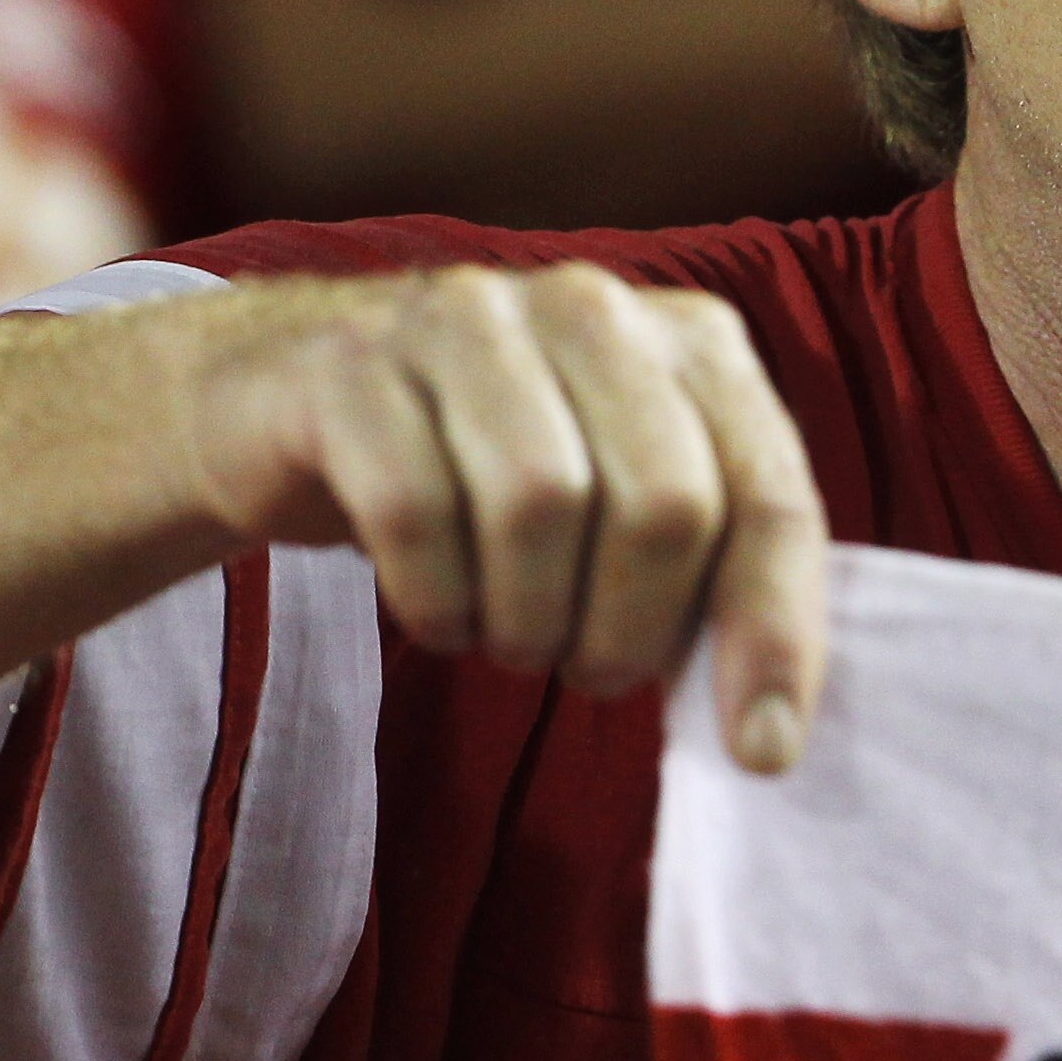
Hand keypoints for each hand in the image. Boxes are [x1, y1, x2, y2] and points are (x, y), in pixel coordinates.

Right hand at [174, 266, 829, 762]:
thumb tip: (765, 732)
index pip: (770, 495)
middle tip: (590, 673)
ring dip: (528, 620)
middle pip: (664, 506)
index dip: (774, 631)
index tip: (761, 751)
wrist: (287, 400)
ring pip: (541, 505)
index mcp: (694, 343)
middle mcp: (593, 309)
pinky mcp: (353, 366)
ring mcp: (468, 320)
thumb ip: (708, 577)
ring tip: (510, 636)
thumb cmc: (488, 472)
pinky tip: (436, 612)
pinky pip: (415, 513)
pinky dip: (434, 599)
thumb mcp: (621, 501)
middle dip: (632, 632)